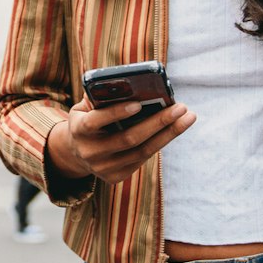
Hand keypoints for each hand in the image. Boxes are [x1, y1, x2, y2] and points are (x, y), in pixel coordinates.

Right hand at [45, 96, 194, 185]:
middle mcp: (90, 152)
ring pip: (142, 152)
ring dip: (168, 134)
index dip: (116, 113)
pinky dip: (160, 142)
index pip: (96, 121)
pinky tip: (174, 129)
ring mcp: (103, 168)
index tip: (139, 104)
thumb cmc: (87, 119)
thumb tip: (129, 85)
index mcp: (79, 130)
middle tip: (181, 108)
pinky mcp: (115, 177)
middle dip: (158, 122)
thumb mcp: (85, 106)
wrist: (75, 152)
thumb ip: (101, 96)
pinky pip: (143, 159)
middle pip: (129, 139)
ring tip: (187, 118)